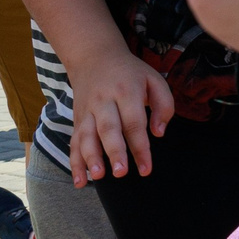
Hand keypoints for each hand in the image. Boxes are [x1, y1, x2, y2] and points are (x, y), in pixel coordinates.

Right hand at [69, 48, 176, 181]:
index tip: (146, 168)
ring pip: (86, 136)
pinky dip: (75, 162)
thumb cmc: (130, 73)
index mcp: (126, 91)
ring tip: (99, 177)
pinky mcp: (77, 119)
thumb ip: (164, 104)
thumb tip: (158, 133)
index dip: (140, 146)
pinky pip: (73, 142)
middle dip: (114, 152)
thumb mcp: (154, 79)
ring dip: (91, 158)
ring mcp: (87, 111)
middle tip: (121, 172)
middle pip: (108, 129)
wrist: (94, 57)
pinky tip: (80, 181)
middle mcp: (104, 101)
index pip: (134, 122)